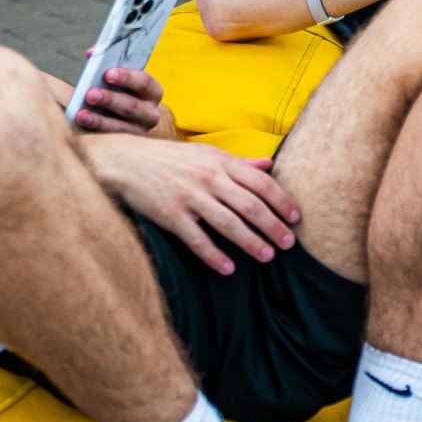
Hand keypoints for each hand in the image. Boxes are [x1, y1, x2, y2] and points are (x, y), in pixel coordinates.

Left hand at [73, 65, 171, 136]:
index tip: (107, 74)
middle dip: (110, 99)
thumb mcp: (122, 79)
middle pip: (131, 106)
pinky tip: (83, 124)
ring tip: (82, 113)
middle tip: (91, 93)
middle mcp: (150, 113)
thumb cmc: (122, 92)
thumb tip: (91, 53)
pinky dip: (95, 131)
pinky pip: (111, 139)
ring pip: (121, 127)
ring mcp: (139, 131)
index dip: (126, 77)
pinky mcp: (126, 144)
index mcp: (152, 92)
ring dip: (100, 120)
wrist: (131, 120)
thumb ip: (109, 63)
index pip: (144, 82)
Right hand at [81, 136, 299, 274]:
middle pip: (250, 205)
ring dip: (251, 242)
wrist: (126, 161)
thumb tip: (269, 163)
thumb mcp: (207, 153)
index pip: (261, 183)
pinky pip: (197, 240)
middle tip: (288, 244)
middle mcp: (209, 179)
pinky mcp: (170, 216)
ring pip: (228, 224)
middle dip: (273, 226)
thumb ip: (239, 162)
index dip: (282, 201)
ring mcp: (190, 197)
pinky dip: (214, 256)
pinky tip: (229, 268)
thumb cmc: (171, 158)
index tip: (296, 218)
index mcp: (221, 162)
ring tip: (267, 257)